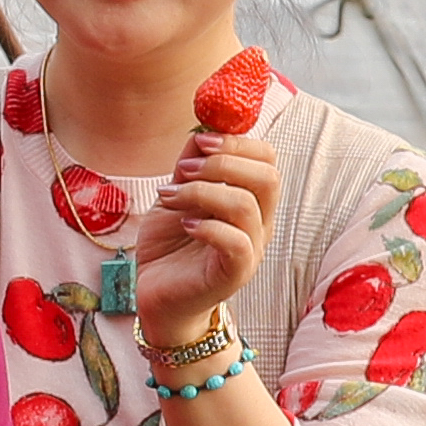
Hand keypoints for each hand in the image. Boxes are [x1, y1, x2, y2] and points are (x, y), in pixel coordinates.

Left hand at [133, 120, 286, 333]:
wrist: (158, 296)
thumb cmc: (170, 246)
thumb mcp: (175, 196)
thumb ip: (189, 166)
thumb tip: (200, 130)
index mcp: (250, 200)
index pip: (268, 159)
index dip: (237, 141)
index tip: (200, 140)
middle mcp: (259, 223)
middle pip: (267, 177)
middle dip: (222, 163)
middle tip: (182, 169)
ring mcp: (251, 249)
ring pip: (247, 205)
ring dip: (202, 192)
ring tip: (170, 197)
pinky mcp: (235, 273)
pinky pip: (237, 242)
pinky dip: (208, 226)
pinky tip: (185, 225)